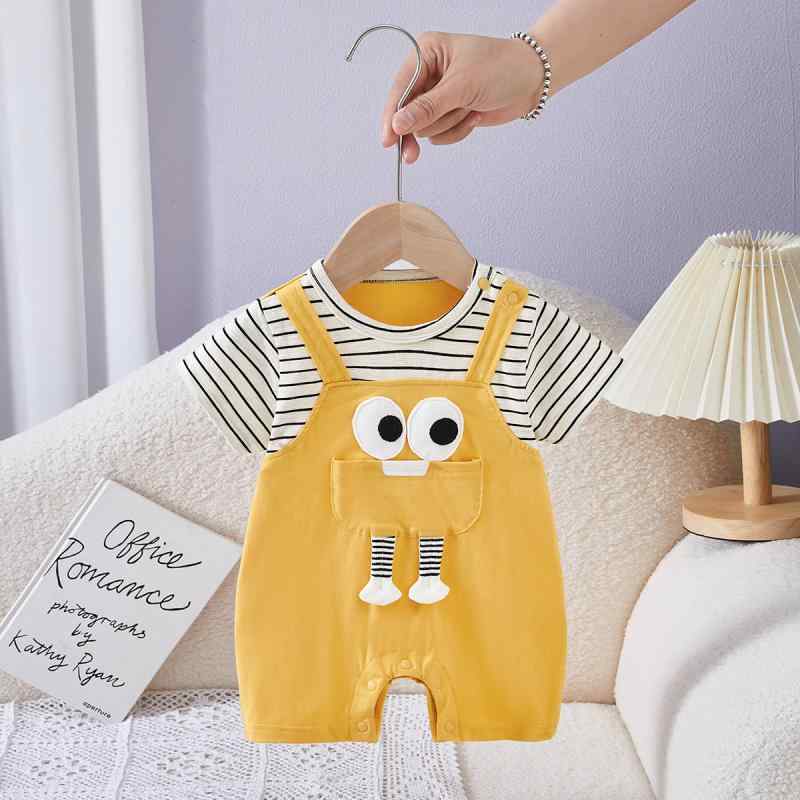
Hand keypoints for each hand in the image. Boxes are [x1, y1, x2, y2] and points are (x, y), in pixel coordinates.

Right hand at [381, 31, 545, 163]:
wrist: (532, 80)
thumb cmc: (501, 68)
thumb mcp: (461, 86)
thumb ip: (427, 107)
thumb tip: (398, 124)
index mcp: (426, 53)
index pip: (400, 88)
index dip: (392, 116)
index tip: (388, 140)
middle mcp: (430, 73)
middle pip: (409, 112)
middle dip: (423, 127)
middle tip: (412, 155)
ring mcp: (441, 95)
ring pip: (427, 127)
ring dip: (449, 125)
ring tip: (469, 109)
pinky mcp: (452, 113)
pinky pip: (442, 134)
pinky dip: (458, 131)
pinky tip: (474, 117)